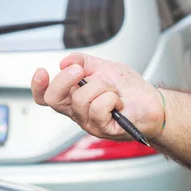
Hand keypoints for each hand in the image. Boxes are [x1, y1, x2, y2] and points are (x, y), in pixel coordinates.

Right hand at [31, 52, 164, 139]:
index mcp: (74, 97)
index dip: (38, 86)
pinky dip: (111, 98)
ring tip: (113, 91)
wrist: (152, 102)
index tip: (42, 72)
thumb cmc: (129, 90)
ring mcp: (90, 122)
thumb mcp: (104, 67)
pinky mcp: (104, 129)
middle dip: (64, 80)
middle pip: (54, 99)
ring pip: (81, 99)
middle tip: (80, 71)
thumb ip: (84, 61)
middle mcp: (78, 112)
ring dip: (101, 87)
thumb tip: (65, 61)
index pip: (46, 96)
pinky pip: (98, 108)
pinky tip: (118, 102)